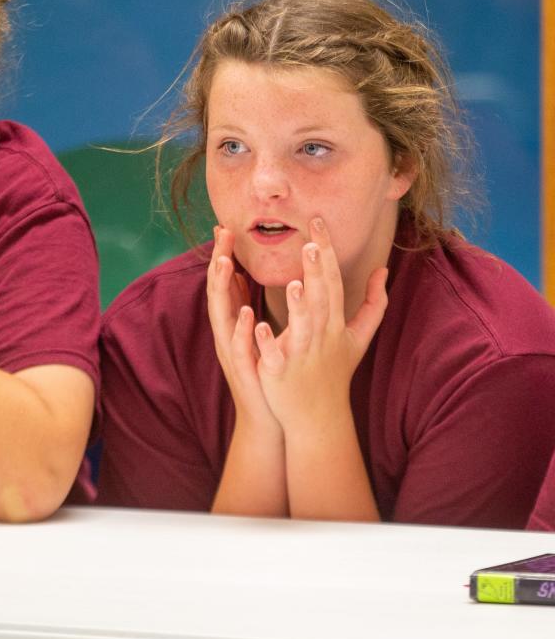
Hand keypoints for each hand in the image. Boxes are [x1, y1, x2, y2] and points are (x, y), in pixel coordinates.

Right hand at [207, 226, 279, 431]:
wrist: (268, 417)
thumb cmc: (264, 373)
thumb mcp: (250, 332)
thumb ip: (240, 303)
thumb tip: (235, 272)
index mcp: (232, 323)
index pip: (223, 283)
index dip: (221, 255)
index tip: (224, 228)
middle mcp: (227, 334)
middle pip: (216, 292)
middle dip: (217, 262)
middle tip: (221, 235)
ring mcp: (232, 352)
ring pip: (221, 316)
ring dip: (220, 289)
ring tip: (223, 263)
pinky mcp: (242, 370)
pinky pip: (239, 347)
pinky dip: (240, 329)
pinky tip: (245, 312)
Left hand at [253, 217, 387, 429]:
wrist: (319, 417)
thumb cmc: (335, 372)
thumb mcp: (359, 337)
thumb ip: (373, 303)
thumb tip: (383, 271)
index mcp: (335, 323)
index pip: (331, 281)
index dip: (326, 252)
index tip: (318, 222)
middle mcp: (321, 336)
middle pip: (320, 299)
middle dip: (316, 271)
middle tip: (311, 241)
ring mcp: (301, 354)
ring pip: (302, 327)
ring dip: (298, 305)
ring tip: (293, 281)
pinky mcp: (280, 373)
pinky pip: (273, 355)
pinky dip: (266, 341)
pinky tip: (255, 325)